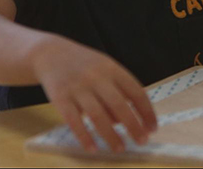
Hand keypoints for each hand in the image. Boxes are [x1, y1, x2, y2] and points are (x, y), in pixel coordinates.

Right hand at [33, 36, 157, 151]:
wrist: (50, 53)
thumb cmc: (83, 64)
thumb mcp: (104, 67)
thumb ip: (117, 89)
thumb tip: (126, 121)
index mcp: (112, 68)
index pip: (136, 91)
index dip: (146, 111)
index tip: (152, 128)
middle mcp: (96, 77)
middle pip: (119, 105)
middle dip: (133, 126)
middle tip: (142, 141)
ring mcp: (77, 87)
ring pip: (98, 116)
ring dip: (111, 135)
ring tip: (120, 148)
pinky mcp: (60, 98)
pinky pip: (74, 121)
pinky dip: (84, 136)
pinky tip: (93, 148)